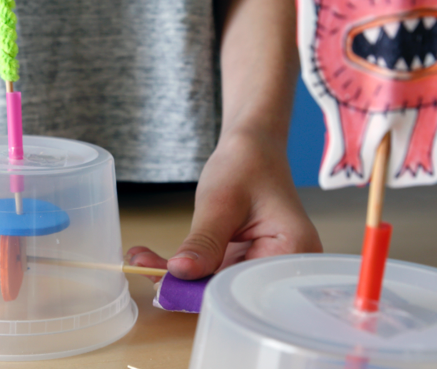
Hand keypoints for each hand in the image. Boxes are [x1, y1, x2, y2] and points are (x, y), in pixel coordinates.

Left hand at [127, 128, 321, 279]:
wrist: (252, 145)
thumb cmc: (247, 163)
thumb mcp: (221, 201)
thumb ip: (204, 241)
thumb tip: (180, 272)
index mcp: (293, 252)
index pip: (243, 286)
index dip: (201, 290)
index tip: (163, 283)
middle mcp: (283, 265)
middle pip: (230, 289)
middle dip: (185, 283)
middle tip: (145, 269)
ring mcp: (264, 264)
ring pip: (217, 283)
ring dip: (179, 275)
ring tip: (143, 261)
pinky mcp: (245, 259)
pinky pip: (214, 271)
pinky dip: (187, 264)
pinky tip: (155, 259)